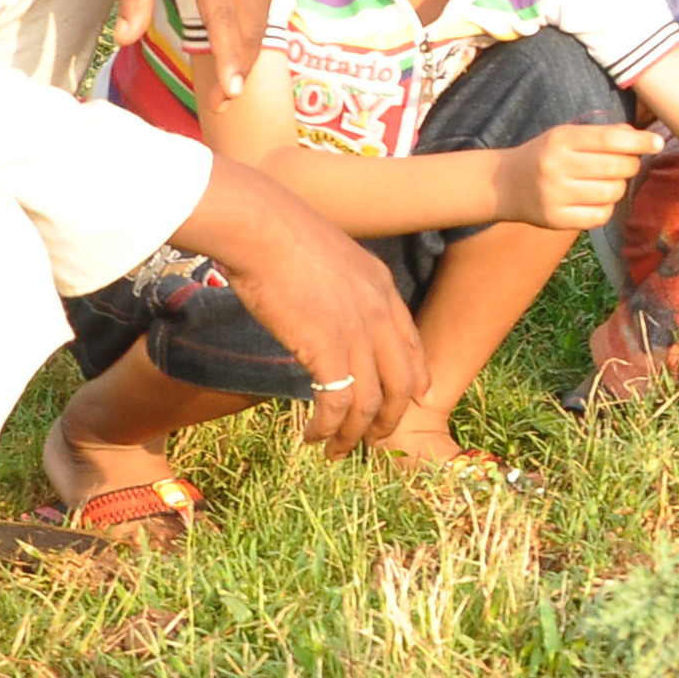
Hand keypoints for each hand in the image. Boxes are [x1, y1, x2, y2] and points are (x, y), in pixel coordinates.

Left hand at [114, 0, 267, 99]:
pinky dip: (259, 20)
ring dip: (253, 45)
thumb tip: (126, 39)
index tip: (231, 89)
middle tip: (228, 101)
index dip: (230, 54)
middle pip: (250, 18)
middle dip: (243, 62)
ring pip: (261, 7)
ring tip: (238, 80)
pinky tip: (250, 39)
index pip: (224, 13)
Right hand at [185, 168, 422, 454]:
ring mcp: (356, 332)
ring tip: (336, 450)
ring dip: (354, 434)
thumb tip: (321, 306)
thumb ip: (336, 285)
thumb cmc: (277, 233)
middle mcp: (377, 312)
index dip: (417, 374)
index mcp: (381, 286)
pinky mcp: (327, 350)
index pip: (411, 341)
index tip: (418, 397)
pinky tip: (312, 435)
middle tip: (375, 439)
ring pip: (370, 402)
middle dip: (390, 416)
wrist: (260, 227)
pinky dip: (327, 427)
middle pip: (401, 381)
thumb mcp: (326, 255)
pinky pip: (338, 404)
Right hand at [497, 123, 660, 231]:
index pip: (609, 139)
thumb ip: (601, 135)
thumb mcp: (566, 136)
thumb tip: (641, 138)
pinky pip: (599, 216)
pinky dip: (606, 208)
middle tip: (627, 164)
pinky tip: (596, 200)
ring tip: (609, 182)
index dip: (638, 142)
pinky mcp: (556, 220)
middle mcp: (557, 166)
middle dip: (630, 165)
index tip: (656, 143)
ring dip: (619, 188)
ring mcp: (555, 195)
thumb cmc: (545, 155)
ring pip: (610, 193)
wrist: (505, 184)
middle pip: (614, 168)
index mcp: (561, 139)